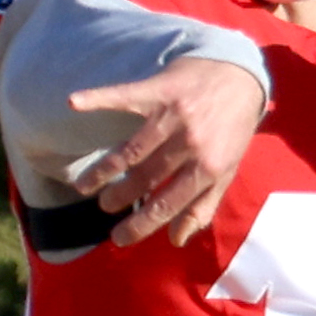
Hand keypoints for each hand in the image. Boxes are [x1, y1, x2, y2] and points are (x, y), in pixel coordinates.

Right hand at [69, 56, 268, 246]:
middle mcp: (190, 143)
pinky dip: (98, 99)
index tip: (119, 239)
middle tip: (104, 206)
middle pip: (145, 178)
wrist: (241, 75)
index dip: (141, 226)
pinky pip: (124, 97)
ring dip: (103, 170)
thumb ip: (202, 206)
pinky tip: (74, 103)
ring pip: (130, 150)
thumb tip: (176, 240)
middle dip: (119, 197)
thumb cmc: (232, 129)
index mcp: (208, 168)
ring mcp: (172, 116)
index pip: (167, 205)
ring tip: (84, 186)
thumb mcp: (227, 171)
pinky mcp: (159, 90)